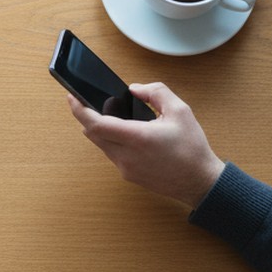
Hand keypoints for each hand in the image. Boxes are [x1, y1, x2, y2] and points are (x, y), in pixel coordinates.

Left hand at [68, 82, 224, 208]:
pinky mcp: (128, 175)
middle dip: (85, 116)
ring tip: (105, 112)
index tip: (71, 96)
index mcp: (137, 138)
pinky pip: (111, 154)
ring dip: (98, 128)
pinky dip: (110, 140)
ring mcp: (126, 168)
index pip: (96, 124)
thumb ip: (155, 92)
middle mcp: (127, 155)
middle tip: (83, 100)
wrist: (200, 182)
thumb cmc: (192, 148)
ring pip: (100, 144)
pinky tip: (121, 131)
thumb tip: (134, 89)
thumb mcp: (180, 110)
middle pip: (92, 134)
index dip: (79, 109)